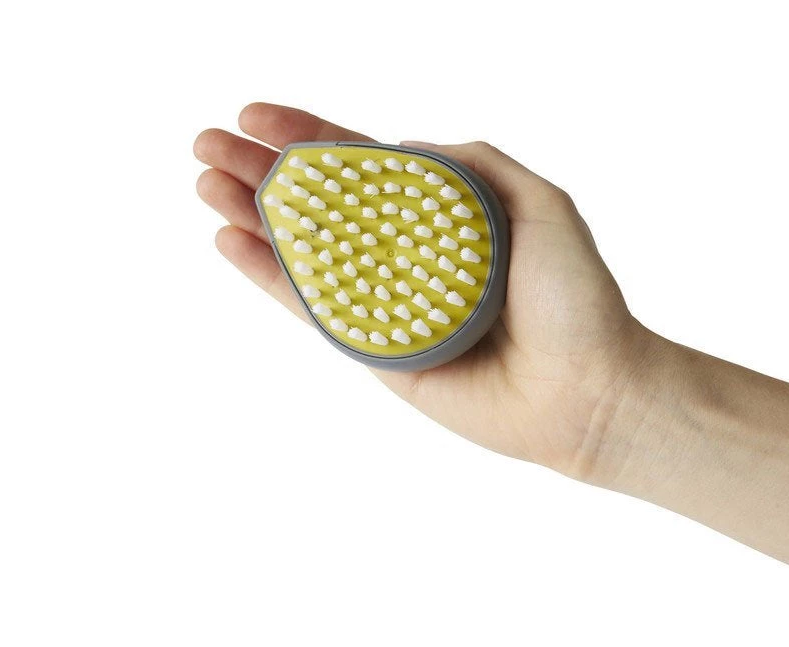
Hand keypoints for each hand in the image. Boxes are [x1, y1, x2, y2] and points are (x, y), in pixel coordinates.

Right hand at [194, 103, 655, 478]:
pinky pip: (311, 308)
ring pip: (302, 250)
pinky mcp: (372, 351)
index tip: (255, 114)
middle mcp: (405, 252)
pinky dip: (268, 276)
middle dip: (260, 170)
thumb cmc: (575, 298)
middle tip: (206, 142)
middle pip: (317, 202)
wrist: (585, 391)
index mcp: (441, 213)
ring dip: (249, 215)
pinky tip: (230, 242)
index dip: (306, 137)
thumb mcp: (541, 204)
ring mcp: (384, 301)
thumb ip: (474, 164)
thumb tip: (401, 144)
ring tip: (203, 182)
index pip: (361, 164)